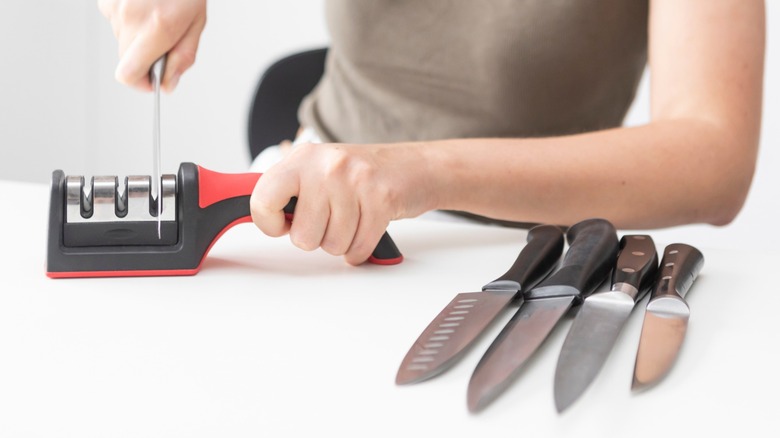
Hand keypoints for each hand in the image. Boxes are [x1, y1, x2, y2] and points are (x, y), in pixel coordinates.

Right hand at [98, 0, 206, 91]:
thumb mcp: (196, 24)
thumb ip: (182, 58)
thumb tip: (168, 84)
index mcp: (156, 29)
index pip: (128, 74)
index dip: (139, 83)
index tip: (151, 81)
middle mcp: (131, 19)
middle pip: (127, 58)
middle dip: (145, 56)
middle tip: (164, 40)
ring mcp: (115, 7)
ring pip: (122, 39)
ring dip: (138, 35)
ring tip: (156, 14)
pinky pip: (115, 20)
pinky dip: (129, 18)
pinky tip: (144, 4)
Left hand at [249, 142, 435, 264]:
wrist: (414, 167)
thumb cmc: (361, 176)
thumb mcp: (318, 171)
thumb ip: (288, 193)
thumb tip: (255, 217)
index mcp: (302, 158)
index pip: (262, 199)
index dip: (268, 224)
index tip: (283, 224)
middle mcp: (326, 165)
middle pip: (302, 236)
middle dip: (317, 238)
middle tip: (331, 219)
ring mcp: (355, 180)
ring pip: (332, 245)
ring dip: (342, 243)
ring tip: (352, 219)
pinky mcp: (381, 198)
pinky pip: (358, 248)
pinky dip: (361, 249)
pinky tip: (366, 229)